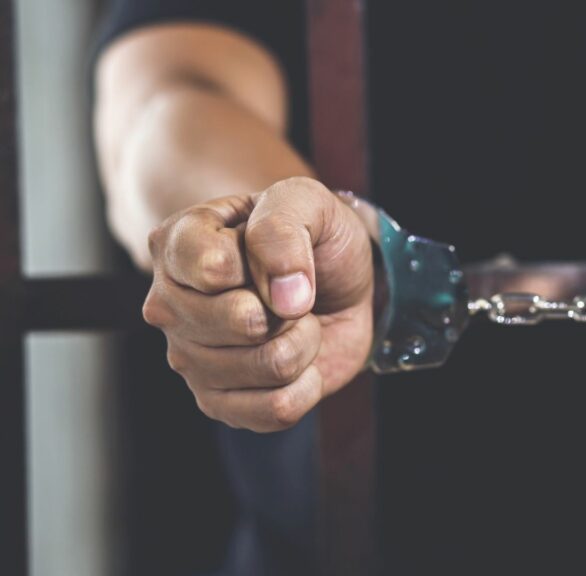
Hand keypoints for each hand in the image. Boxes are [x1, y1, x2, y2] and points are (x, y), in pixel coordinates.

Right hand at [142, 177, 373, 431]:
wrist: (336, 285)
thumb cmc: (312, 238)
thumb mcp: (305, 203)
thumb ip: (284, 228)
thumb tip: (286, 299)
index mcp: (176, 244)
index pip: (215, 268)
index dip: (266, 263)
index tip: (279, 251)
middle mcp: (169, 305)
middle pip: (242, 322)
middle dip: (292, 307)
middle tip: (291, 293)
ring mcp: (188, 359)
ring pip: (268, 367)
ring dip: (305, 343)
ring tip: (295, 323)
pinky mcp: (217, 403)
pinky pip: (275, 410)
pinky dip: (307, 385)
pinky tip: (298, 361)